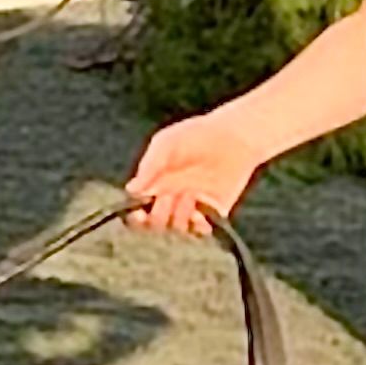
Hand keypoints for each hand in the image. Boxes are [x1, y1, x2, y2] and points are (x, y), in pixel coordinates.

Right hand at [125, 114, 260, 238]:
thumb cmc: (197, 135)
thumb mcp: (167, 144)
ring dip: (178, 217)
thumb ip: (149, 166)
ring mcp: (192, 206)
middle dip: (157, 217)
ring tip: (190, 194)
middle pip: (155, 223)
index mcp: (156, 182)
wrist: (234, 137)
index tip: (138, 215)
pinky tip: (198, 212)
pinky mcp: (213, 211)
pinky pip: (200, 230)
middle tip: (168, 198)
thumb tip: (131, 190)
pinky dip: (197, 227)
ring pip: (176, 228)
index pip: (139, 208)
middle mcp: (172, 198)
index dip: (135, 218)